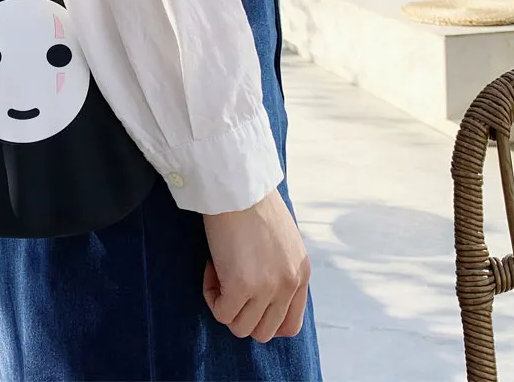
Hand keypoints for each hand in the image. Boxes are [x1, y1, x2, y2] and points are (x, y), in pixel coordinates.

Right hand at [202, 188, 309, 342]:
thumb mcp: (282, 238)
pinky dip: (211, 295)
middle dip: (242, 312)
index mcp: (301, 273)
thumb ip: (280, 266)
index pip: (290, 325)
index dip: (264, 319)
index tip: (246, 300)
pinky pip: (221, 312)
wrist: (237, 183)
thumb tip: (262, 288)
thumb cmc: (252, 201)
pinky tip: (211, 267)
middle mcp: (289, 284)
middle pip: (264, 331)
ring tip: (220, 271)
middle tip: (229, 281)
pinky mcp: (241, 286)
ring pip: (241, 327)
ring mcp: (267, 288)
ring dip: (225, 305)